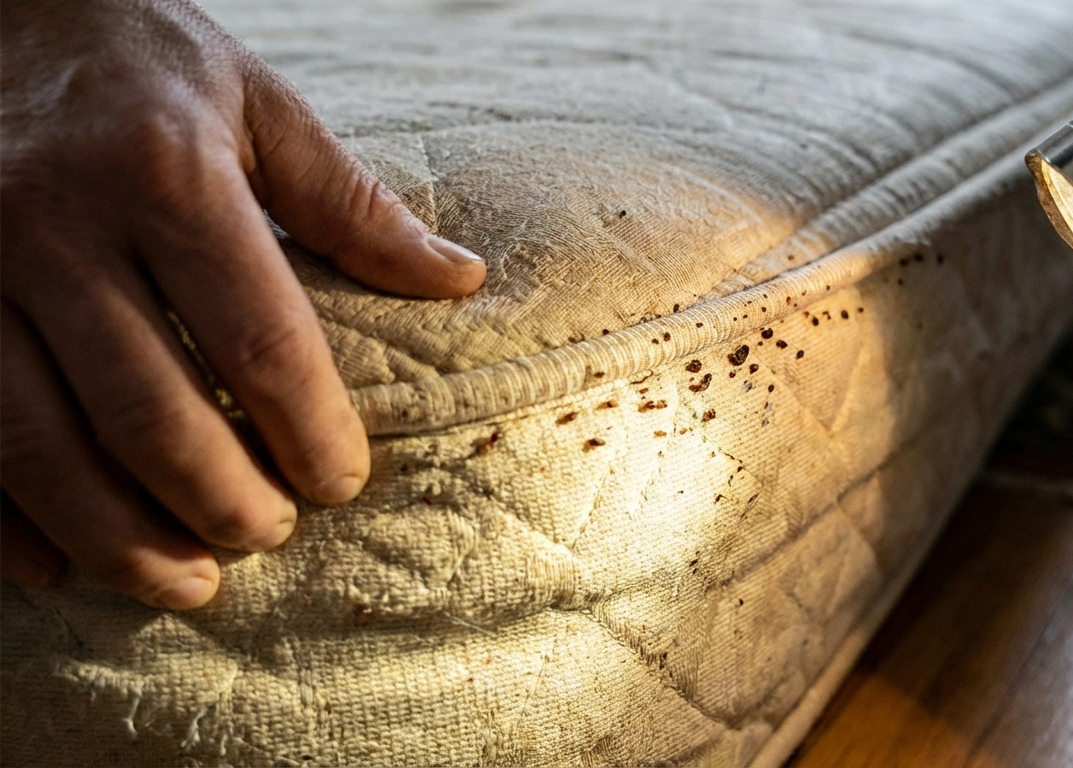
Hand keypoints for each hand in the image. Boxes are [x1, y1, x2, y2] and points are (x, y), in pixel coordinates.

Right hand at [0, 0, 484, 608]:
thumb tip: (457, 281)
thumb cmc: (137, 62)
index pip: (260, 339)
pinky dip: (1, 522)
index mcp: (164, 172)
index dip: (310, 430)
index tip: (342, 483)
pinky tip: (56, 567)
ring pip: (39, 445)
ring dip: (117, 537)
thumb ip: (350, 202)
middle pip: (149, 412)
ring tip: (186, 585)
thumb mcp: (255, 104)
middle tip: (268, 538)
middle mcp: (54, 220)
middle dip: (219, 502)